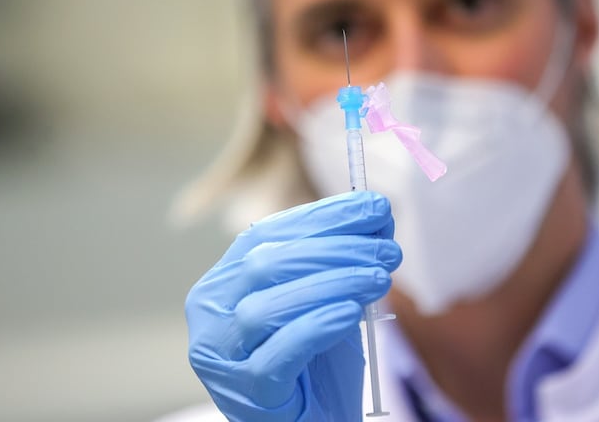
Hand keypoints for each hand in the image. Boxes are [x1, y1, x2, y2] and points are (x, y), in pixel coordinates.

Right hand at [185, 192, 399, 420]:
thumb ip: (345, 260)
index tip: (375, 207)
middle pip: (266, 264)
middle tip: (386, 250)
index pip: (269, 234)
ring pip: (267, 306)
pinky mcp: (244, 391)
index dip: (323, 217)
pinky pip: (277, 354)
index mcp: (226, 279)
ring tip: (379, 279)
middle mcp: (211, 310)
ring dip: (333, 284)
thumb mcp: (331, 301)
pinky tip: (349, 314)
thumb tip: (378, 213)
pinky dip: (315, 327)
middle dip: (335, 250)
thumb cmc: (315, 365)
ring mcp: (221, 353)